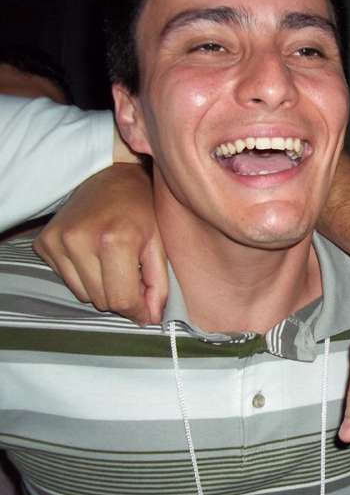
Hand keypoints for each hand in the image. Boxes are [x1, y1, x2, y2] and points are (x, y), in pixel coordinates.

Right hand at [33, 163, 167, 324]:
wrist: (111, 175)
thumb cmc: (142, 208)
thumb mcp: (160, 243)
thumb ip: (159, 284)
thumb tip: (151, 319)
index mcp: (115, 240)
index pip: (122, 299)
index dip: (138, 311)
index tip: (147, 311)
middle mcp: (81, 241)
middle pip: (102, 300)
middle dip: (122, 297)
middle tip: (134, 278)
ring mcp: (58, 242)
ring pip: (84, 295)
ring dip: (103, 288)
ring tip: (116, 263)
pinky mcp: (44, 243)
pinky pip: (68, 281)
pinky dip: (85, 277)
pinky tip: (96, 255)